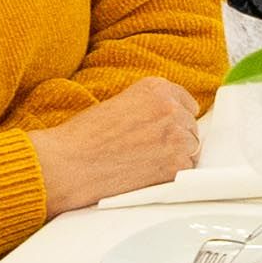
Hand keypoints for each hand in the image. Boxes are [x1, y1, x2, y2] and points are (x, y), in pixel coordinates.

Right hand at [28, 78, 201, 212]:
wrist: (69, 164)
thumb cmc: (83, 136)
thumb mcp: (119, 104)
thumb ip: (147, 107)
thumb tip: (166, 122)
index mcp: (156, 88)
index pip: (186, 101)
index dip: (175, 117)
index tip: (165, 127)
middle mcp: (171, 109)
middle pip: (190, 126)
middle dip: (175, 137)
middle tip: (149, 149)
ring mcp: (176, 137)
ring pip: (191, 148)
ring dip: (176, 156)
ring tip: (147, 161)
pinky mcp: (175, 166)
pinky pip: (187, 170)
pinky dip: (172, 174)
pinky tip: (149, 174)